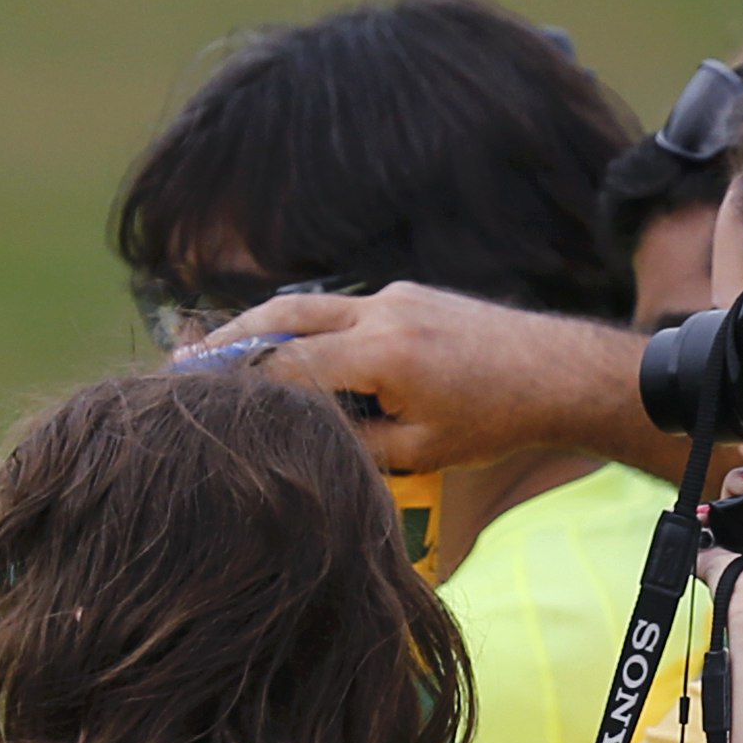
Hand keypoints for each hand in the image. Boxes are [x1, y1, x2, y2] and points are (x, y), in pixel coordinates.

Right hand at [207, 283, 631, 474]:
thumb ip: (354, 441)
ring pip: (309, 305)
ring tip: (218, 352)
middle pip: (282, 315)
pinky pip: (341, 309)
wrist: (557, 372)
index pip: (287, 364)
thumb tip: (297, 440)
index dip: (240, 384)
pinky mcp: (406, 294)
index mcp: (382, 353)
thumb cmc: (494, 419)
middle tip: (185, 362)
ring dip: (262, 326)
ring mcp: (393, 295)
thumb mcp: (419, 448)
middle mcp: (381, 311)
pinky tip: (285, 351)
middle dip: (229, 338)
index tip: (201, 399)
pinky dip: (307, 327)